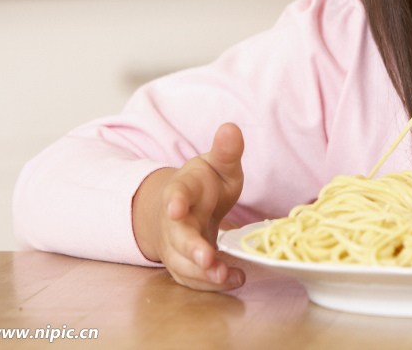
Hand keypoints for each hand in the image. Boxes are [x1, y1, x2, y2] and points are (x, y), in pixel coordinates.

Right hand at [132, 123, 245, 290]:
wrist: (183, 208)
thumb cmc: (204, 185)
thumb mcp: (217, 165)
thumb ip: (225, 151)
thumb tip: (231, 128)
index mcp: (182, 190)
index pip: (175, 194)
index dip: (175, 202)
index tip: (176, 208)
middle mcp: (175, 221)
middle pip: (177, 236)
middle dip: (191, 248)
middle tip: (207, 257)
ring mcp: (177, 245)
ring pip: (182, 263)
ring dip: (201, 272)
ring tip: (223, 275)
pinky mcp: (186, 264)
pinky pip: (195, 278)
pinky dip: (213, 283)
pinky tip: (236, 279)